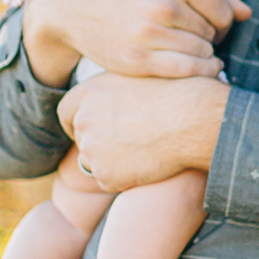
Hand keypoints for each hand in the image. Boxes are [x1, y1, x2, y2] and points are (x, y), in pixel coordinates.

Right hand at [22, 0, 245, 87]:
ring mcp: (149, 35)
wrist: (74, 5)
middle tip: (207, 41)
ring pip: (202, 52)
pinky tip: (205, 68)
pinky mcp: (138, 60)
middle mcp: (162, 5)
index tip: (219, 26)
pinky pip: (186, 70)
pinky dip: (202, 72)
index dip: (226, 20)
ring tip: (203, 54)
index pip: (221, 8)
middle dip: (214, 38)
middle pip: (212, 32)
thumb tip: (248, 14)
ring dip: (208, 56)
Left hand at [61, 65, 230, 190]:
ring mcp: (92, 150)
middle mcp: (83, 121)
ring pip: (96, 162)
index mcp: (87, 93)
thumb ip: (111, 89)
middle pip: (82, 139)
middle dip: (99, 143)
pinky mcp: (105, 175)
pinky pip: (110, 181)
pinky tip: (148, 163)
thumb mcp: (135, 77)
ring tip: (145, 149)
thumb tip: (106, 99)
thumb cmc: (175, 92)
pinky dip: (126, 178)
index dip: (76, 123)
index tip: (90, 129)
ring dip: (114, 161)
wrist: (192, 118)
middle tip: (130, 142)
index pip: (65, 112)